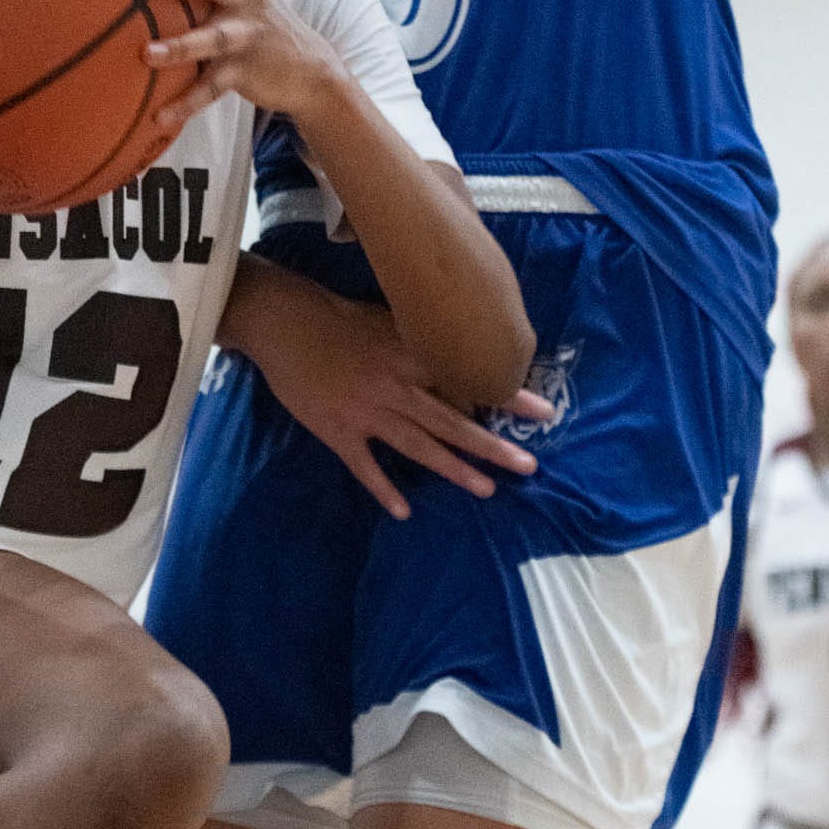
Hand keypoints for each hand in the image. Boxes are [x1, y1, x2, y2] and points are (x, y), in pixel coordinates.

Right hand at [232, 267, 549, 521]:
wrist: (285, 322)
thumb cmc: (339, 317)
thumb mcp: (388, 319)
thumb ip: (422, 342)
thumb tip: (463, 356)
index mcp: (410, 354)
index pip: (467, 379)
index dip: (505, 396)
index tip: (543, 412)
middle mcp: (394, 385)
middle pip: (450, 420)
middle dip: (491, 445)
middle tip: (527, 466)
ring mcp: (366, 410)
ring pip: (417, 445)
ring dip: (452, 469)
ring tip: (486, 490)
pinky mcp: (336, 429)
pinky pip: (364, 465)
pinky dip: (383, 487)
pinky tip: (403, 511)